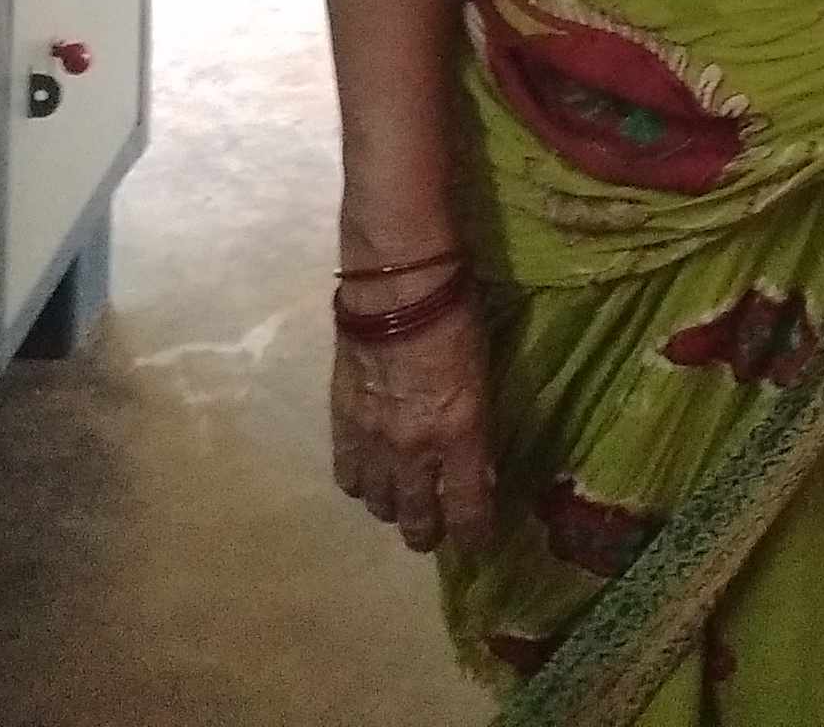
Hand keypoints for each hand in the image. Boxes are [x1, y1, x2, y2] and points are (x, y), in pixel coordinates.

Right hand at [331, 294, 498, 558]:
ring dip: (393, 506)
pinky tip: (370, 473)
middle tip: (435, 528)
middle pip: (417, 520)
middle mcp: (414, 450)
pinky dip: (361, 482)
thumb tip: (476, 468)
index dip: (473, 534)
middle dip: (429, 532)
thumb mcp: (481, 375)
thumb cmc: (456, 313)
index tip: (476, 540)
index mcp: (459, 434)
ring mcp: (374, 440)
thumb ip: (475, 429)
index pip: (468, 511)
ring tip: (400, 498)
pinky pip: (347, 477)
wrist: (396, 282)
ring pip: (379, 506)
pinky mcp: (342, 423)